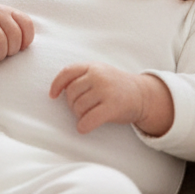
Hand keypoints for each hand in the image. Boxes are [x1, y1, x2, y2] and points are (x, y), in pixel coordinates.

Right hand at [0, 1, 33, 70]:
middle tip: (5, 54)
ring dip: (0, 57)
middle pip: (14, 37)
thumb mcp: (2, 20)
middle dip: (12, 51)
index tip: (20, 48)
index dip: (27, 40)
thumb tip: (29, 49)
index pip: (27, 24)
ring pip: (0, 44)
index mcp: (8, 11)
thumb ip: (17, 28)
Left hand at [50, 63, 173, 135]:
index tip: (52, 96)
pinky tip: (84, 127)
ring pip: (79, 107)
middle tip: (80, 109)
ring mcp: (105, 91)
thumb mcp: (99, 72)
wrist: (142, 95)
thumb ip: (82, 76)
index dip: (56, 84)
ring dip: (79, 115)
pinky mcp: (112, 107)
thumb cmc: (115, 85)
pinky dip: (83, 126)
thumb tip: (59, 89)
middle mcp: (98, 76)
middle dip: (72, 104)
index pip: (67, 72)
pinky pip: (90, 119)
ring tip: (86, 116)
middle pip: (71, 93)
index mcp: (92, 66)